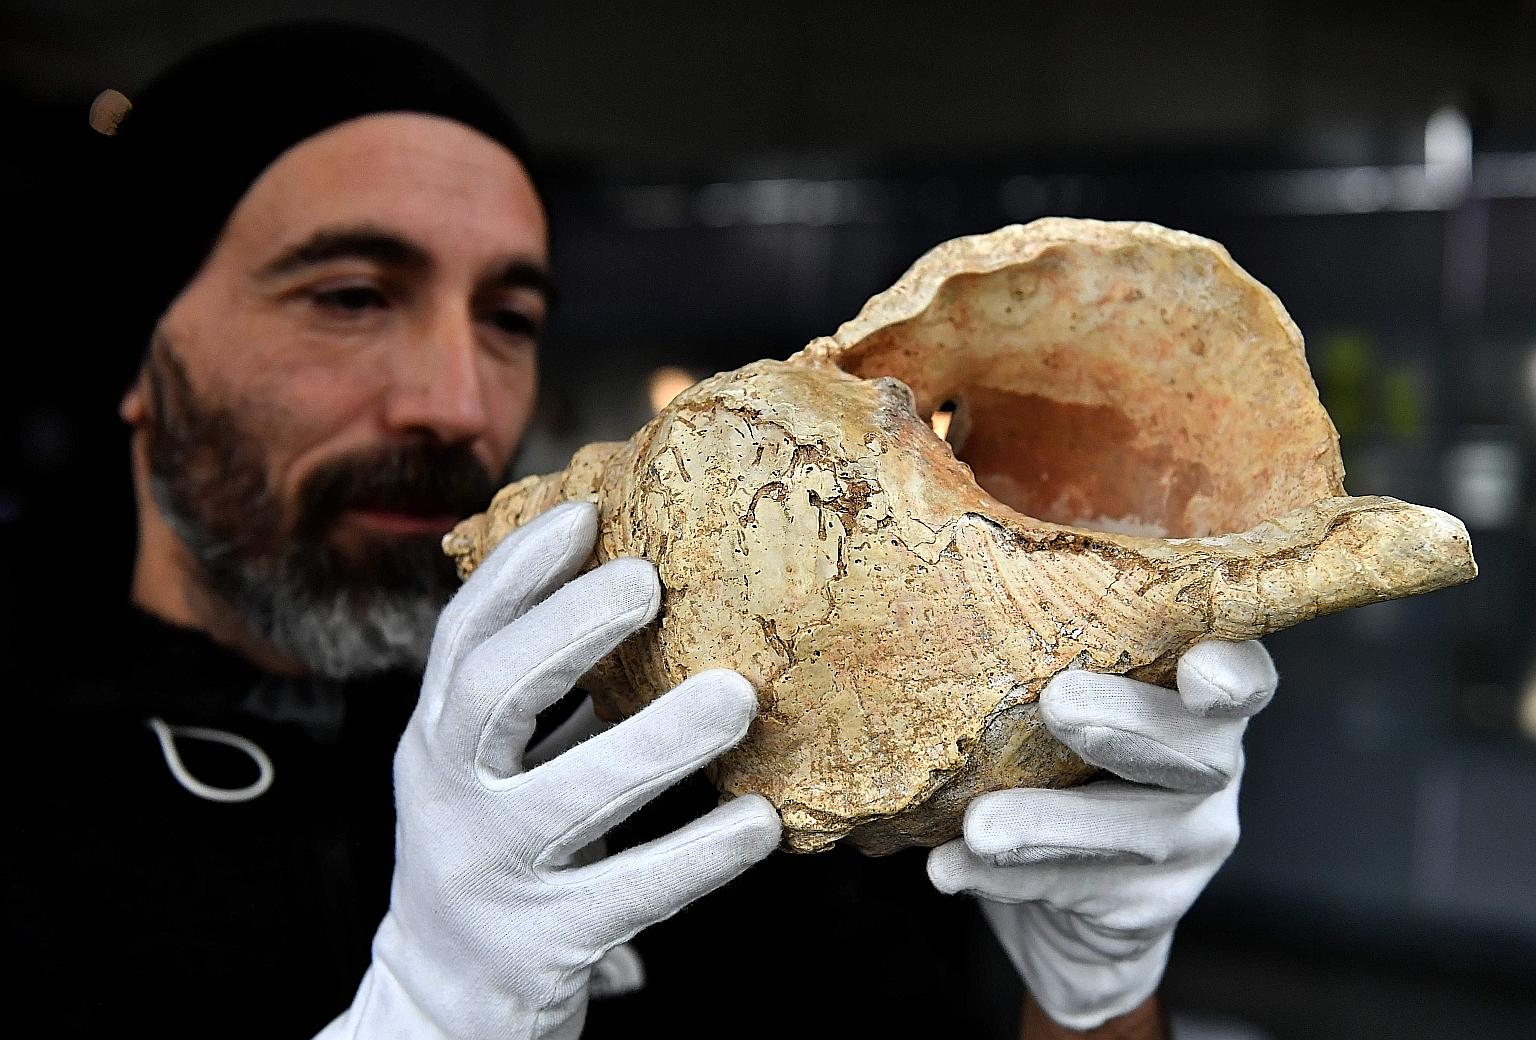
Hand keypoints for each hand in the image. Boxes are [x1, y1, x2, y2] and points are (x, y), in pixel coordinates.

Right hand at [320, 501, 780, 1039]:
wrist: (444, 1006)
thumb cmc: (497, 857)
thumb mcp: (495, 771)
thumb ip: (546, 700)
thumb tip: (642, 597)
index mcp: (437, 741)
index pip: (462, 639)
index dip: (518, 572)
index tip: (585, 513)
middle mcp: (445, 799)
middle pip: (488, 694)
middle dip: (567, 628)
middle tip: (651, 581)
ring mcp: (486, 876)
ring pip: (564, 798)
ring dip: (654, 741)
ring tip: (736, 698)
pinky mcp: (538, 947)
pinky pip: (628, 893)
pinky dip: (696, 854)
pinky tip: (759, 823)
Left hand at [927, 641, 1276, 1030]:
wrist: (1065, 910)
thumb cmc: (1054, 770)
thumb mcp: (1056, 715)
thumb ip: (1043, 674)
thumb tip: (955, 639)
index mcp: (1194, 702)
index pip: (1245, 676)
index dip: (1233, 671)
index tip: (1198, 669)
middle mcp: (1213, 768)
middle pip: (1199, 747)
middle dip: (1126, 721)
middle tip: (1058, 704)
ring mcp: (1189, 842)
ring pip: (1137, 829)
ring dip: (1051, 821)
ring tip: (979, 825)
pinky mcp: (1148, 905)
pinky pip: (1076, 886)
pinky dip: (1007, 877)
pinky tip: (951, 867)